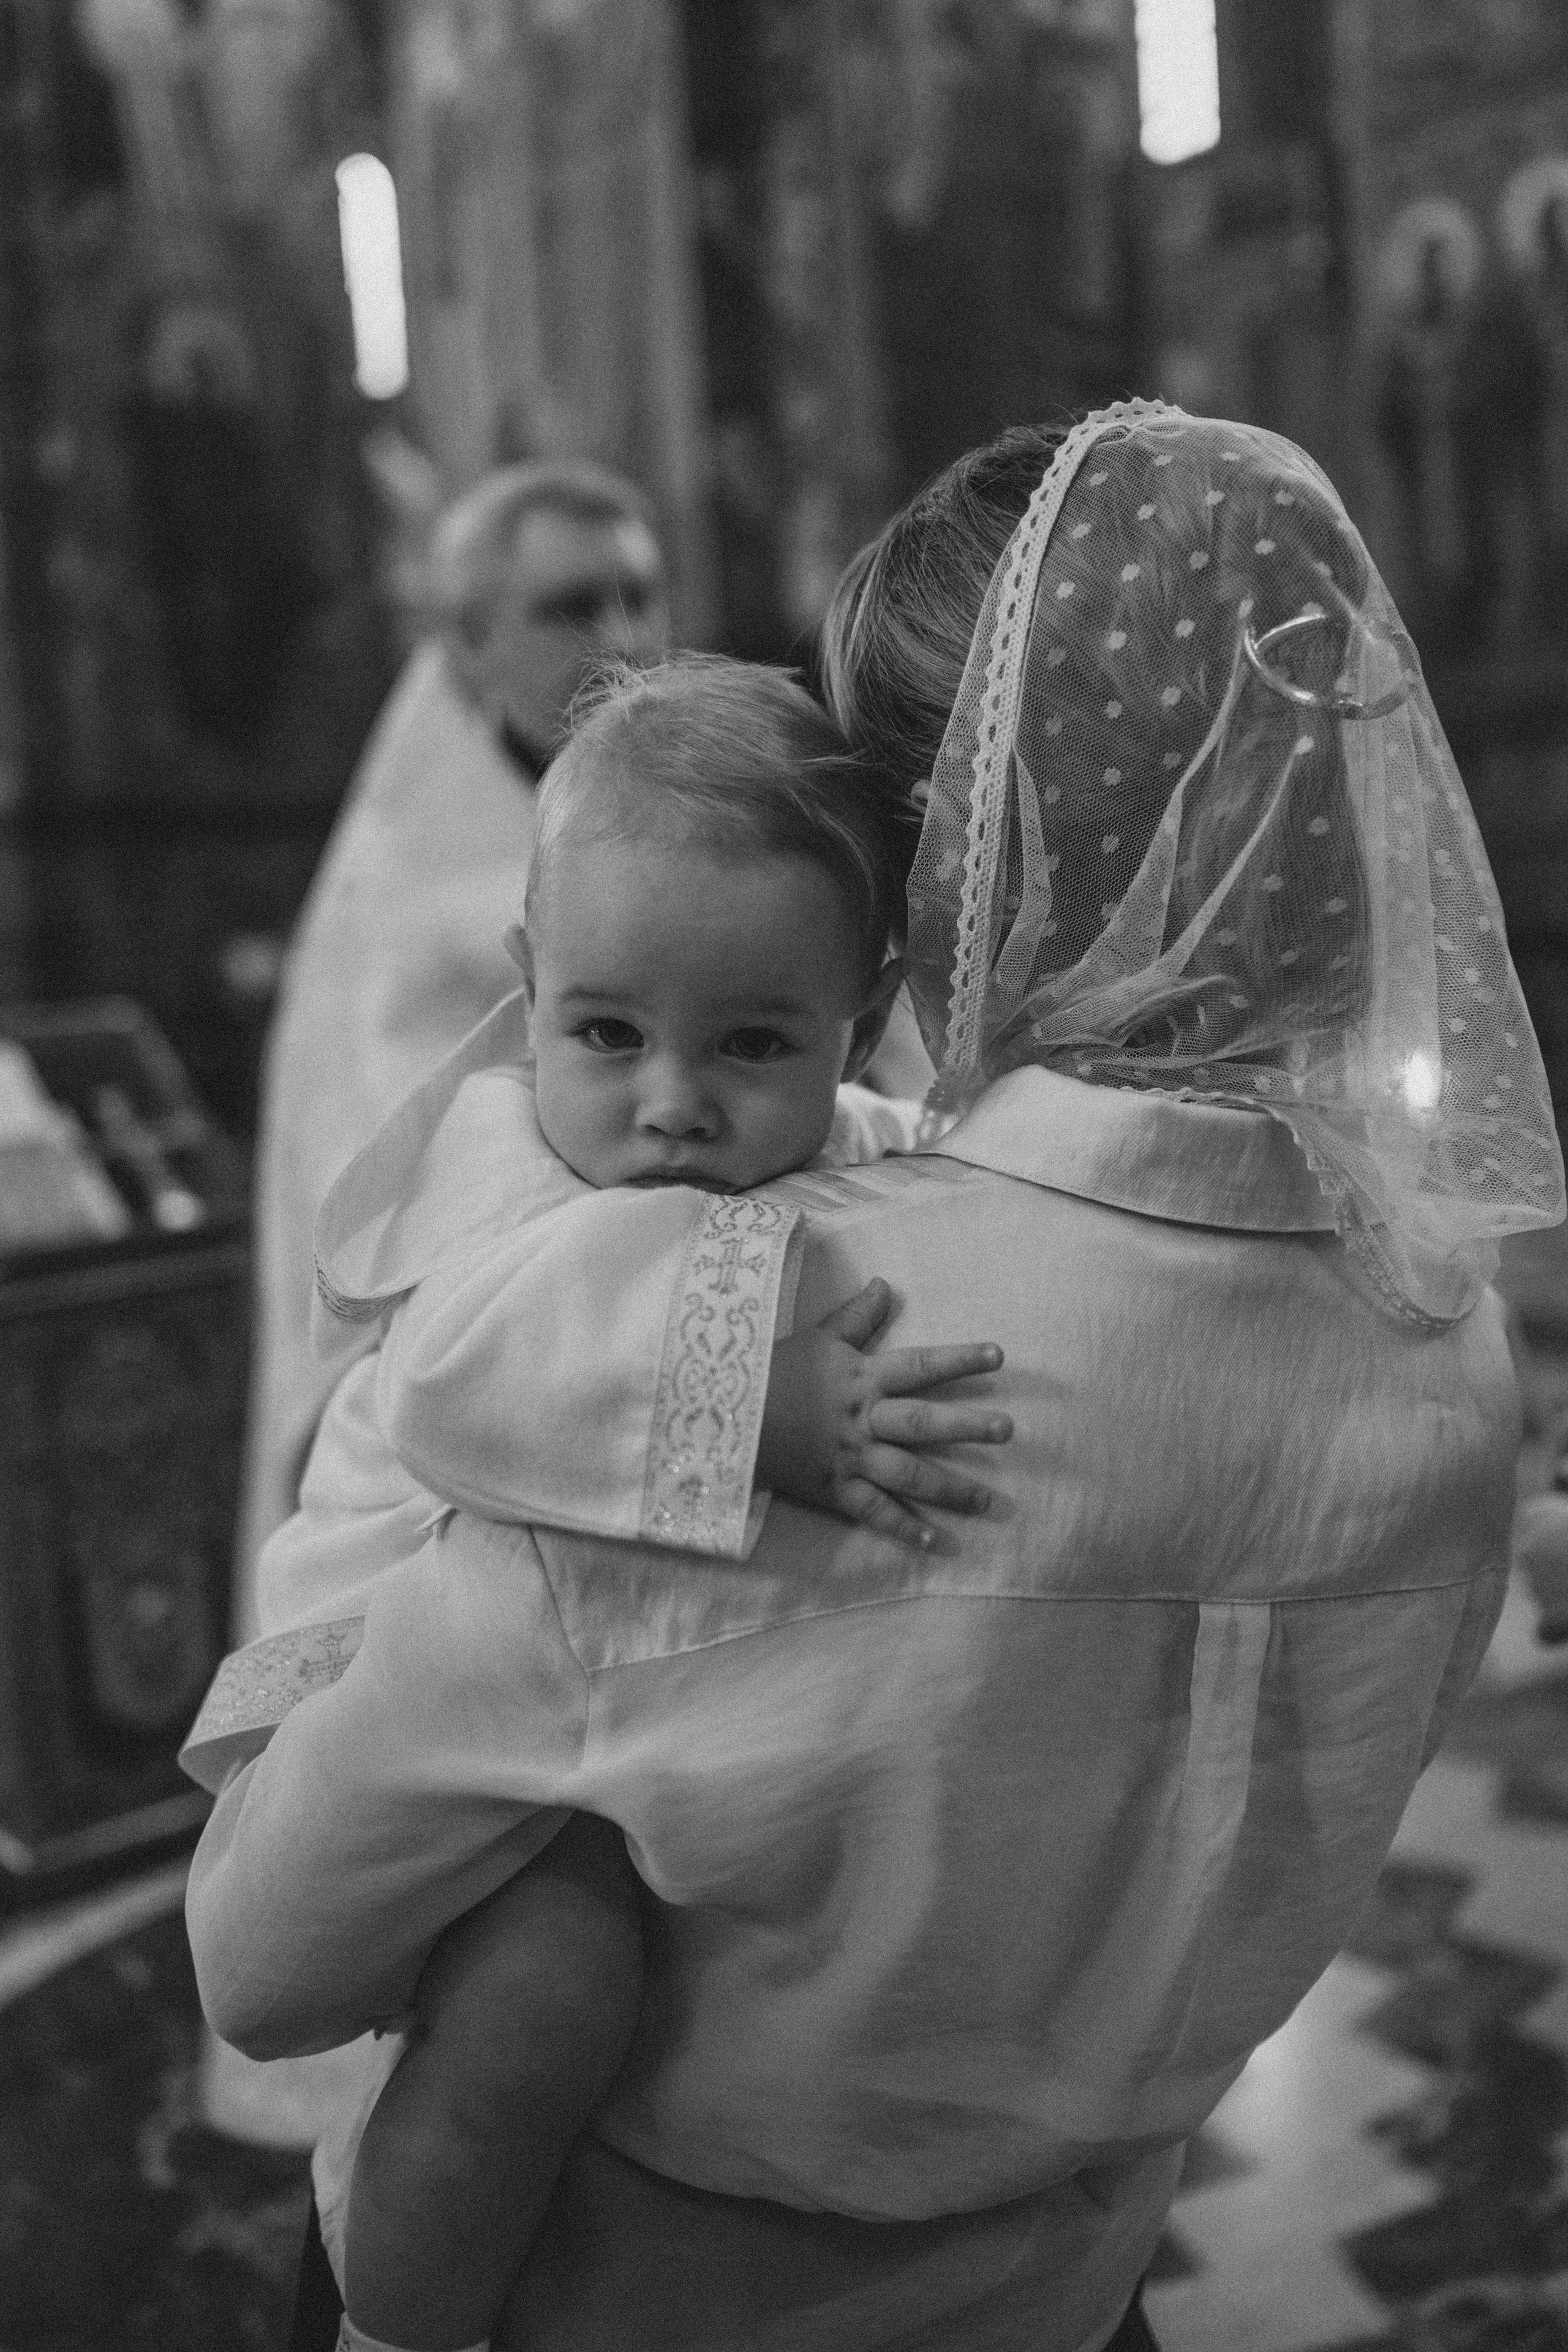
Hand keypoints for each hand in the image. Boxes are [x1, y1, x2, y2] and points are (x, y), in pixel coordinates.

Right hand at [755, 1277, 1011, 1550]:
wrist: (726, 1416)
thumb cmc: (775, 1371)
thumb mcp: (818, 1338)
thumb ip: (857, 1316)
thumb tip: (885, 1283)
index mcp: (863, 1378)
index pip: (920, 1366)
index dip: (959, 1359)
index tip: (998, 1356)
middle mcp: (864, 1419)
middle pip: (923, 1423)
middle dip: (967, 1427)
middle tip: (1007, 1430)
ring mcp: (851, 1458)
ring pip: (908, 1475)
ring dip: (950, 1489)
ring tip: (988, 1501)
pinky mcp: (835, 1490)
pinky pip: (875, 1514)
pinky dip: (905, 1530)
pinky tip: (937, 1543)